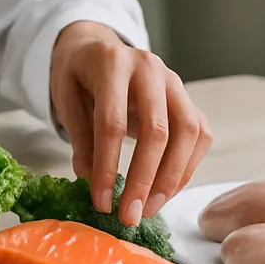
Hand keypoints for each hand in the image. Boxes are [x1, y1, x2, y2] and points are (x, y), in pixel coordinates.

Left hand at [48, 21, 212, 226]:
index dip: (108, 166)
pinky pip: (199, 136)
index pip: (112, 122)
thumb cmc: (78, 74)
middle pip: (157, 130)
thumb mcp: (65, 97)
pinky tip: (165, 192)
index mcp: (112, 63)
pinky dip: (185, 168)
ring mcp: (175, 82)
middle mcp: (150, 68)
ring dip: (171, 179)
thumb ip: (79, 136)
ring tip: (149, 209)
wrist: (97, 48)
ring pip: (188, 134)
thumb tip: (91, 180)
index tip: (101, 202)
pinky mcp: (188, 99)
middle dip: (144, 180)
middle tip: (130, 215)